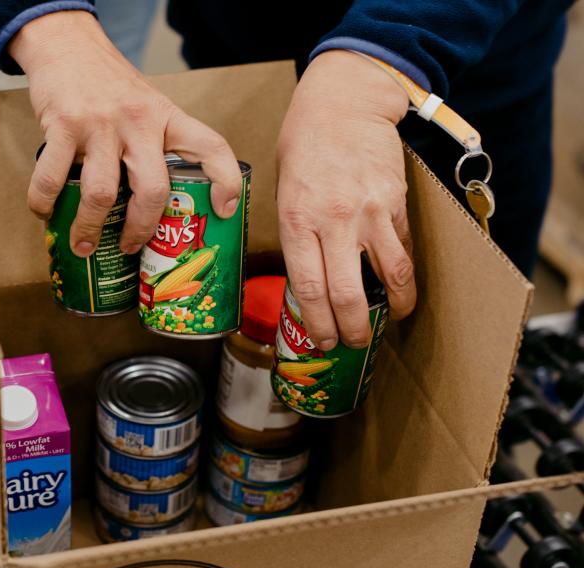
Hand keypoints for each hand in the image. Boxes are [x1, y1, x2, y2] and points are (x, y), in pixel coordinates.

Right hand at [9, 11, 241, 256]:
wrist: (68, 45)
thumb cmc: (109, 85)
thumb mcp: (146, 106)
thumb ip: (155, 145)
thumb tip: (154, 206)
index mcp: (165, 117)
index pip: (209, 146)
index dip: (225, 181)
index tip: (225, 211)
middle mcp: (138, 121)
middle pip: (152, 190)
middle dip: (141, 230)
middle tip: (129, 247)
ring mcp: (100, 124)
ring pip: (101, 194)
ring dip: (89, 229)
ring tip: (84, 246)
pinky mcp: (63, 125)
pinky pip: (53, 178)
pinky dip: (46, 204)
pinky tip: (46, 214)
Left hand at [276, 50, 413, 350]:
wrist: (344, 103)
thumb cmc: (304, 147)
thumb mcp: (283, 191)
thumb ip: (297, 234)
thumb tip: (307, 280)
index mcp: (297, 221)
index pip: (307, 287)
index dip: (318, 323)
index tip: (323, 341)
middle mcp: (333, 221)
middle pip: (345, 292)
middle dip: (351, 328)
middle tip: (353, 343)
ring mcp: (369, 212)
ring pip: (389, 275)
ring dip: (393, 307)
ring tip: (389, 321)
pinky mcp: (397, 203)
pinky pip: (403, 247)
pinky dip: (404, 273)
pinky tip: (401, 287)